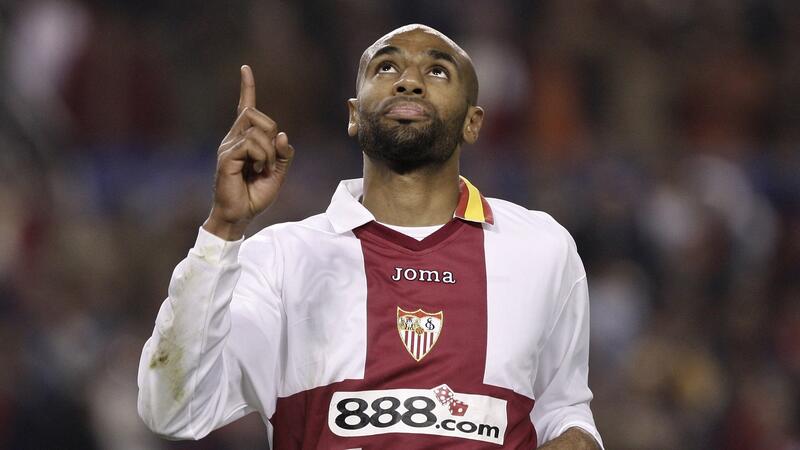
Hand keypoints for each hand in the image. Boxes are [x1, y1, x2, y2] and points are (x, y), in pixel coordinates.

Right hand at [204, 65, 294, 239]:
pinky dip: (263, 157)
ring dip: (269, 151)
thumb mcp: (278, 173)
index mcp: (244, 140)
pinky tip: (258, 170)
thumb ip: (283, 154)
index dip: (247, 88)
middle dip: (272, 133)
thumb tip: (282, 134)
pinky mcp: (226, 157)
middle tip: (271, 161)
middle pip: (256, 114)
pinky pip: (251, 144)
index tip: (245, 68)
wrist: (239, 216)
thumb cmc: (255, 196)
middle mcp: (233, 139)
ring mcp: (228, 147)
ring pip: (256, 128)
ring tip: (264, 169)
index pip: (245, 109)